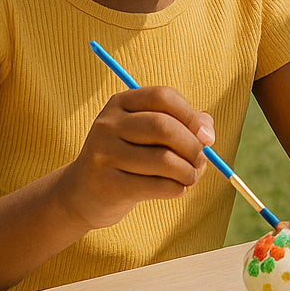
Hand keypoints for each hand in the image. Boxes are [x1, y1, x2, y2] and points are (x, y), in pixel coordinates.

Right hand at [58, 86, 212, 229]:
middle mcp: (108, 124)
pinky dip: (176, 188)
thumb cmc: (129, 157)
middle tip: (200, 160)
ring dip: (188, 172)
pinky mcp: (107, 184)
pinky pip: (157, 185)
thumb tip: (207, 132)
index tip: (206, 136)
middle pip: (163, 127)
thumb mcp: (149, 133)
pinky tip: (176, 188)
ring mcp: (103, 154)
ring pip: (164, 159)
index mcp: (120, 103)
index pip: (163, 96)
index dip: (191, 115)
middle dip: (192, 146)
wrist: (82, 193)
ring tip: (190, 177)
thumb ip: (182, 124)